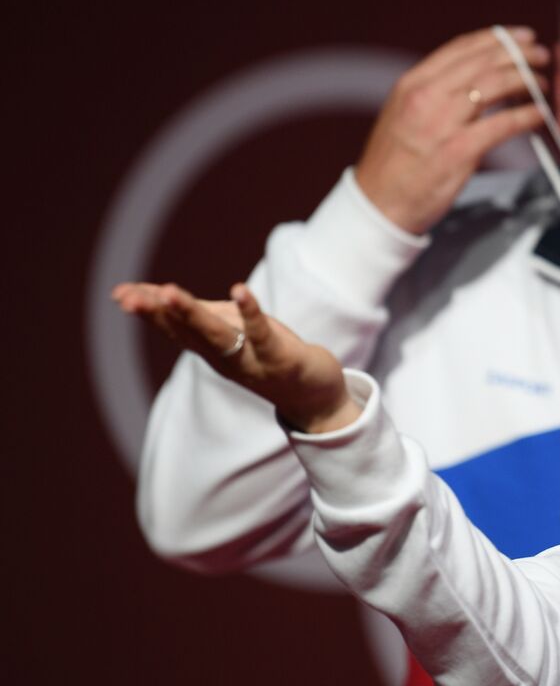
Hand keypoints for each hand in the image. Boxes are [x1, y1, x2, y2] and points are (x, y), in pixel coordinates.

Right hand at [112, 282, 359, 432]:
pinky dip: (250, 311)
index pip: (174, 328)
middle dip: (157, 313)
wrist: (315, 396)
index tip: (118, 293)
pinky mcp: (280, 357)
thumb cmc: (271, 356)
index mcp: (211, 350)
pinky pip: (262, 332)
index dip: (148, 311)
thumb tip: (160, 293)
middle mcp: (224, 358)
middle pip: (186, 332)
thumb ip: (202, 316)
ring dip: (191, 314)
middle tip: (127, 297)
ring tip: (168, 291)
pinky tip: (239, 289)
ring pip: (216, 334)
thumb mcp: (233, 334)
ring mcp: (251, 359)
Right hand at [356, 25, 549, 234]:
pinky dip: (527, 115)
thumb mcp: (405, 113)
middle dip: (519, 54)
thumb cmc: (395, 164)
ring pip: (494, 85)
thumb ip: (435, 92)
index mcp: (413, 83)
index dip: (497, 38)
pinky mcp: (458, 151)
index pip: (461, 48)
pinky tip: (540, 114)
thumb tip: (475, 77)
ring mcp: (442, 123)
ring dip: (527, 80)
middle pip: (483, 62)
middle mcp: (426, 96)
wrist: (379, 204)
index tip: (520, 36)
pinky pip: (503, 124)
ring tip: (544, 83)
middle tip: (541, 55)